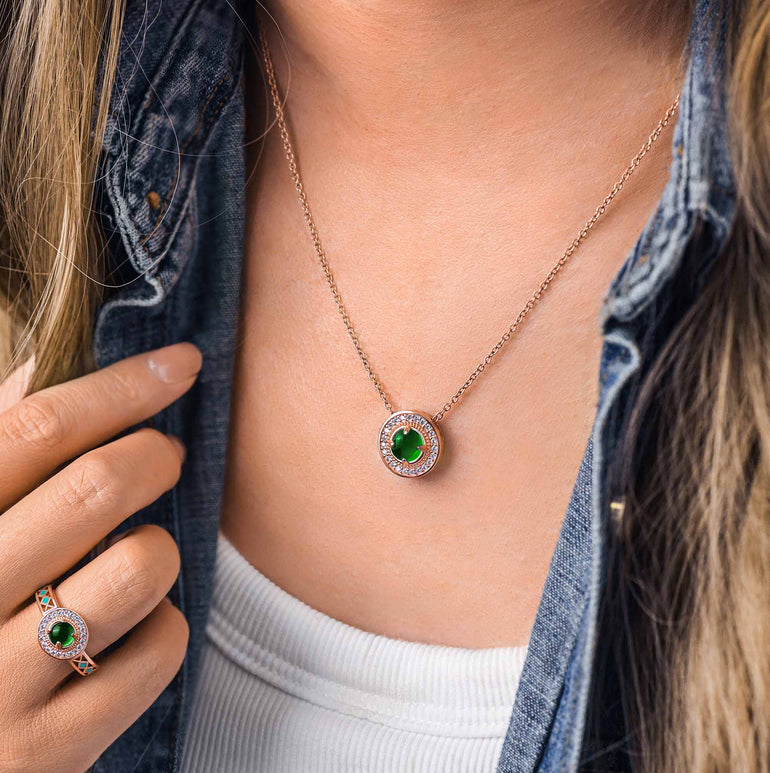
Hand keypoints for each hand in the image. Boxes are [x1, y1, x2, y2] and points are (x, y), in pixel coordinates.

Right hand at [0, 342, 201, 771]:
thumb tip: (53, 371)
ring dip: (158, 549)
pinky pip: (158, 650)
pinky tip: (130, 633)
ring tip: (136, 557)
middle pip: (95, 487)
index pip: (36, 428)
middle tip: (167, 455)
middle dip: (155, 455)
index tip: (181, 363)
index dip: (121, 386)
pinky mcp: (47, 752)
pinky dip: (164, 628)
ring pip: (139, 567)